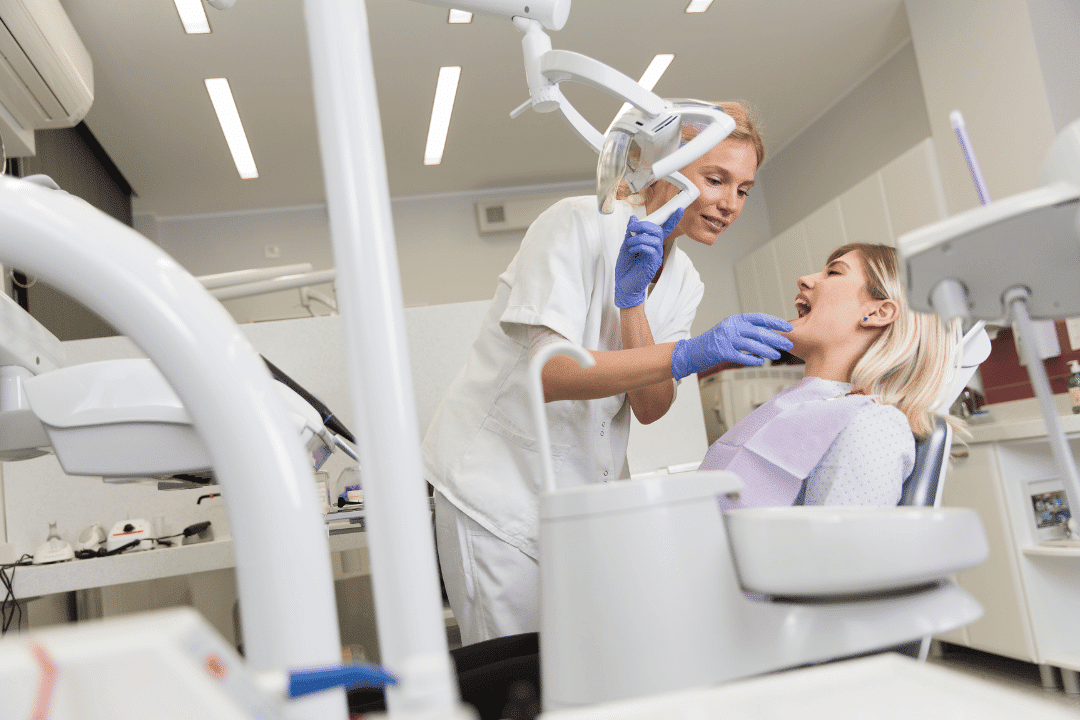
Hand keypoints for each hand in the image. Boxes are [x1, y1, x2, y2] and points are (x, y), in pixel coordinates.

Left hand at [613, 209, 683, 308]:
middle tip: (631, 229)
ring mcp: (656, 255)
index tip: (679, 209)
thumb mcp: (626, 245)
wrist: (623, 284)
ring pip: (654, 238)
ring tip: (629, 243)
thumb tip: (633, 218)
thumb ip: (631, 232)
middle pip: (658, 230)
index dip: (672, 219)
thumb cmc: (626, 266)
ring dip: (639, 237)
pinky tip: (632, 250)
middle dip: (644, 225)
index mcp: (651, 242)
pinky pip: (651, 248)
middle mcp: (656, 248)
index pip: (664, 228)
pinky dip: (640, 245)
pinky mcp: (654, 263)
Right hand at [671, 313, 793, 379]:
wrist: (691, 352)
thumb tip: (768, 335)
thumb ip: (745, 331)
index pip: (759, 318)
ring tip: (777, 355)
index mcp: (735, 320)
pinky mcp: (721, 352)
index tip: (788, 327)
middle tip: (789, 344)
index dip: (775, 322)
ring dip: (767, 350)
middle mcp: (731, 327)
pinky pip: (742, 356)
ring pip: (752, 345)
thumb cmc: (713, 343)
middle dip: (776, 338)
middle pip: (759, 332)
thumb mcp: (729, 330)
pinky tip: (761, 362)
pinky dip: (753, 360)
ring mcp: (726, 339)